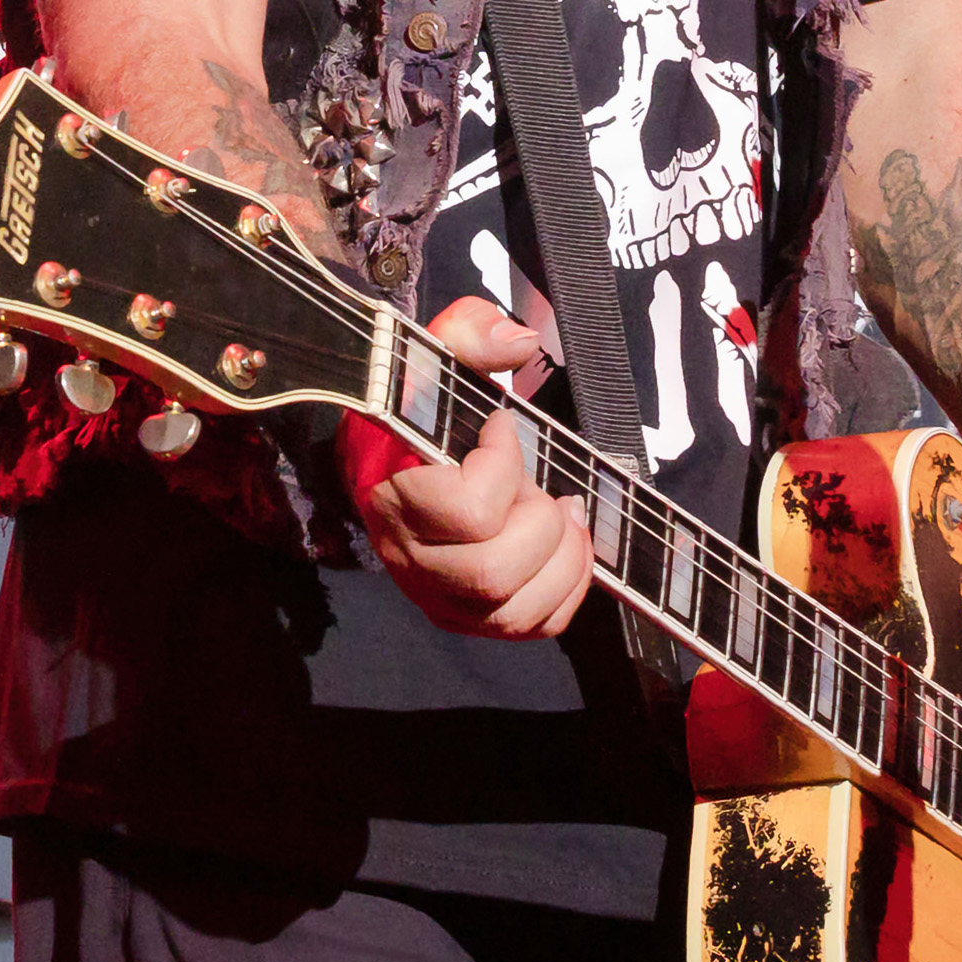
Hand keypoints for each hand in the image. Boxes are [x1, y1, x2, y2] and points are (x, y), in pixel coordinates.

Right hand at [342, 298, 597, 638]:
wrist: (394, 463)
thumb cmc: (418, 412)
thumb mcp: (432, 357)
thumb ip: (468, 333)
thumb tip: (519, 342)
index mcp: (393, 501)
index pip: (466, 512)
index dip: (502, 466)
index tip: (501, 427)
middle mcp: (411, 563)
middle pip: (494, 572)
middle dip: (539, 523)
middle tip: (543, 485)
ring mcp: (442, 600)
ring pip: (515, 610)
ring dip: (561, 560)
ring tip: (565, 514)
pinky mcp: (472, 619)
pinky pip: (533, 627)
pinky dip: (568, 590)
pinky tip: (568, 547)